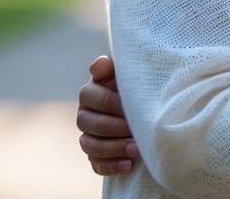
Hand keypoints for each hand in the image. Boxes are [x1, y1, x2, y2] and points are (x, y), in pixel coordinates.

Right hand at [77, 55, 138, 174]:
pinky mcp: (95, 155)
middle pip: (90, 124)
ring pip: (91, 146)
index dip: (111, 103)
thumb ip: (112, 67)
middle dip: (115, 128)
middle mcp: (84, 115)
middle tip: (136, 131)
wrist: (144, 105)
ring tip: (136, 150)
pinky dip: (110, 166)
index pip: (91, 97)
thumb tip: (100, 63)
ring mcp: (87, 136)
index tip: (132, 107)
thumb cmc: (136, 85)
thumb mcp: (128, 72)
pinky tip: (128, 165)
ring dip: (114, 149)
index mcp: (90, 92)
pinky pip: (96, 164)